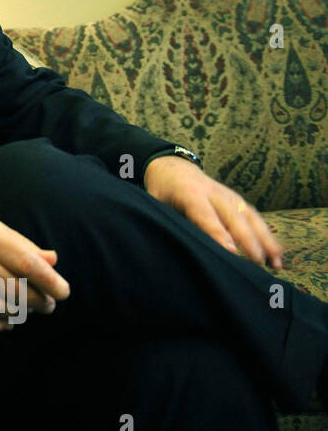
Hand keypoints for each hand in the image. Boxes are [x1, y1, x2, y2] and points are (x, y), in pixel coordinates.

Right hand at [0, 194, 70, 333]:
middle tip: (46, 305)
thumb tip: (52, 261)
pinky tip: (3, 323)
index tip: (63, 293)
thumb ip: (18, 242)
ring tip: (25, 314)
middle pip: (13, 288)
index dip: (49, 281)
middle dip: (37, 302)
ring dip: (16, 315)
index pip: (25, 263)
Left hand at [143, 155, 284, 267]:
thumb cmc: (162, 190)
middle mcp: (215, 193)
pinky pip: (256, 218)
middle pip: (234, 217)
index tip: (231, 251)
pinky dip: (267, 235)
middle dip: (248, 240)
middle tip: (258, 262)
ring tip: (276, 262)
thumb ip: (160, 218)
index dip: (218, 233)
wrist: (174, 168)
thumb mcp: (153, 202)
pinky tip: (276, 253)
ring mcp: (230, 196)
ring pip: (251, 218)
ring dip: (265, 240)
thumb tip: (158, 243)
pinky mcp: (238, 201)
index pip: (205, 215)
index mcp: (190, 193)